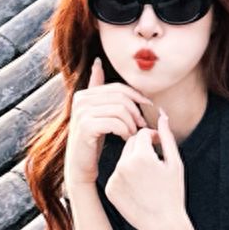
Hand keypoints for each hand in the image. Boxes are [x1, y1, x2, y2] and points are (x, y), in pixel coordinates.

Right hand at [65, 56, 159, 194]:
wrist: (80, 168)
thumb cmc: (92, 142)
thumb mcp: (97, 113)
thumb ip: (97, 90)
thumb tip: (97, 62)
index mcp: (83, 94)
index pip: (118, 88)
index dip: (136, 96)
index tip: (148, 106)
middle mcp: (80, 100)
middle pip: (121, 97)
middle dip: (136, 111)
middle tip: (141, 126)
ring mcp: (81, 113)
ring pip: (120, 109)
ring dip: (132, 123)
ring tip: (132, 134)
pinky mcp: (86, 127)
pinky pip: (116, 122)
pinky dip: (126, 131)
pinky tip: (126, 138)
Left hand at [101, 105, 186, 229]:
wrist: (163, 225)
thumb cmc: (173, 193)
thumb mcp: (175, 163)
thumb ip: (166, 137)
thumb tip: (162, 115)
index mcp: (141, 156)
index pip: (142, 134)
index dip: (154, 138)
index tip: (162, 147)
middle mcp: (123, 165)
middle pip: (130, 144)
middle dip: (142, 148)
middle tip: (155, 162)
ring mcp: (114, 178)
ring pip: (122, 158)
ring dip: (133, 161)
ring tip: (147, 177)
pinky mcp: (109, 189)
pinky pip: (116, 174)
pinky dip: (126, 176)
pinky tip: (138, 188)